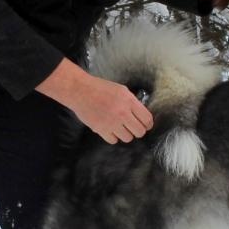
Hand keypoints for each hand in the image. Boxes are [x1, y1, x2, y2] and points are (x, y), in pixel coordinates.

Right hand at [36, 59, 152, 143]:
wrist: (80, 90)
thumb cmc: (100, 88)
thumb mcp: (121, 90)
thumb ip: (132, 102)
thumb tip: (141, 115)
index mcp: (129, 101)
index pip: (147, 119)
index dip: (148, 124)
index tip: (146, 125)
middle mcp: (122, 113)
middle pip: (140, 132)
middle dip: (138, 130)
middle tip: (133, 127)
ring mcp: (111, 122)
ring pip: (128, 138)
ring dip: (125, 134)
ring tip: (120, 127)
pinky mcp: (101, 129)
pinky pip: (113, 140)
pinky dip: (113, 136)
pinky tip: (110, 129)